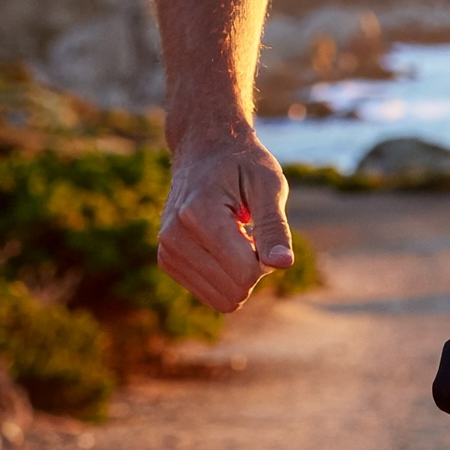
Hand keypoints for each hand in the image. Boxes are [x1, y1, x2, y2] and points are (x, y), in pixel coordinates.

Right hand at [157, 131, 293, 312]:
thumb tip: (283, 264)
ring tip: (235, 237)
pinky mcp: (167, 261)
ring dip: (239, 275)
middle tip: (251, 233)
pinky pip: (210, 295)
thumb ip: (274, 227)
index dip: (268, 258)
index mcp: (198, 214)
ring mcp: (166, 251)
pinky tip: (222, 246)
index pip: (246, 272)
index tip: (263, 228)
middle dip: (254, 269)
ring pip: (222, 299)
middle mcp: (174, 236)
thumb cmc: (243, 165)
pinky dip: (225, 277)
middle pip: (235, 290)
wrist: (204, 151)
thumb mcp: (269, 185)